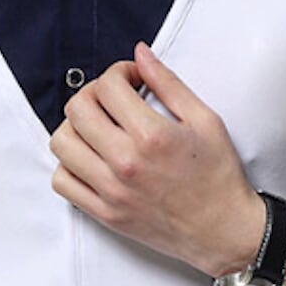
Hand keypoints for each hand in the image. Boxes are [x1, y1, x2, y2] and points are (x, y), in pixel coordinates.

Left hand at [49, 40, 266, 277]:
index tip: (132, 79)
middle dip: (93, 94)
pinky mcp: (105, 213)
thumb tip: (140, 54)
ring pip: (62, 143)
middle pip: (77, 109)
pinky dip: (69, 165)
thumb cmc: (219, 178)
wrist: (224, 231)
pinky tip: (91, 159)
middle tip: (112, 100)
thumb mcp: (205, 120)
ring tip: (98, 129)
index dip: (119, 72)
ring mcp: (111, 191)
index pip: (108, 85)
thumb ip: (168, 83)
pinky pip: (63, 182)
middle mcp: (125, 162)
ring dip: (75, 127)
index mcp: (151, 136)